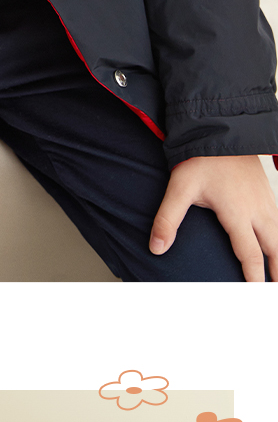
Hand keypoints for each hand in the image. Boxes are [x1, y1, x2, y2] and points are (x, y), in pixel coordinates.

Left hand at [150, 154, 277, 281]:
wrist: (221, 127)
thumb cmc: (200, 157)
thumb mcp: (180, 188)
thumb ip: (168, 219)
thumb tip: (157, 247)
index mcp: (237, 212)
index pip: (250, 254)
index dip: (254, 277)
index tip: (255, 293)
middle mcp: (257, 209)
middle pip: (274, 248)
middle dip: (277, 273)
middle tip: (273, 291)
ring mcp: (265, 200)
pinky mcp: (266, 192)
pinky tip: (277, 246)